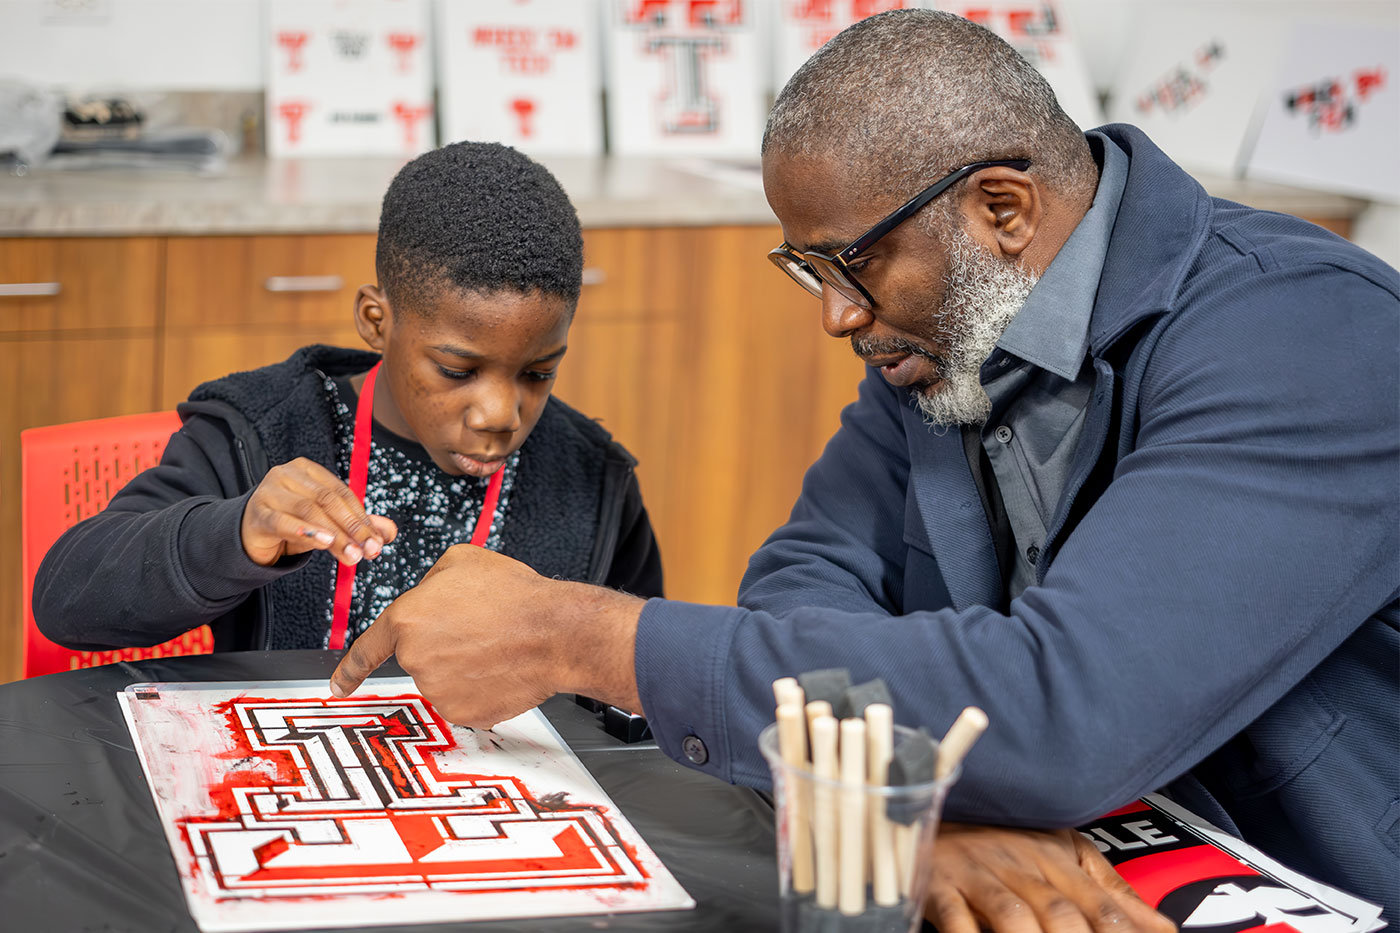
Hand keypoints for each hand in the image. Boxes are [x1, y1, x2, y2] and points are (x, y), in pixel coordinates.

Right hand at [240, 457, 396, 566]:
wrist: (249, 535)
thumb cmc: (291, 524)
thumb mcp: (326, 523)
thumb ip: (356, 524)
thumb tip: (388, 533)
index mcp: (308, 470)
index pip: (341, 492)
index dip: (362, 517)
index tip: (377, 542)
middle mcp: (287, 474)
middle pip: (328, 501)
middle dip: (352, 528)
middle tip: (368, 552)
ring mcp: (269, 491)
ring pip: (309, 511)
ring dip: (334, 535)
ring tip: (351, 554)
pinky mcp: (257, 513)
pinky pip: (283, 522)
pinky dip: (305, 531)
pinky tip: (322, 541)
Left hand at [329, 545, 645, 726]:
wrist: (556, 633)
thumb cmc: (516, 596)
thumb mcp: (463, 561)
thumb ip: (431, 581)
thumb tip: (428, 594)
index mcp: (407, 620)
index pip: (366, 650)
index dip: (349, 670)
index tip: (338, 687)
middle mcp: (416, 659)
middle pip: (419, 657)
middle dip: (443, 645)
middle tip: (478, 628)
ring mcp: (438, 691)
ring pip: (443, 680)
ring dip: (463, 666)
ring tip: (495, 645)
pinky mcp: (463, 712)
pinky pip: (464, 700)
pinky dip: (480, 687)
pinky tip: (500, 668)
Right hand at [925, 824, 1174, 932]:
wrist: (937, 811)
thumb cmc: (1006, 841)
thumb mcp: (1063, 853)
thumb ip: (1111, 891)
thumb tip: (1166, 928)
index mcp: (1055, 858)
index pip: (1100, 903)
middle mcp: (1020, 865)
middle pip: (1059, 913)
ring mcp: (978, 874)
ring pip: (1012, 915)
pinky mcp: (938, 885)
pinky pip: (954, 916)